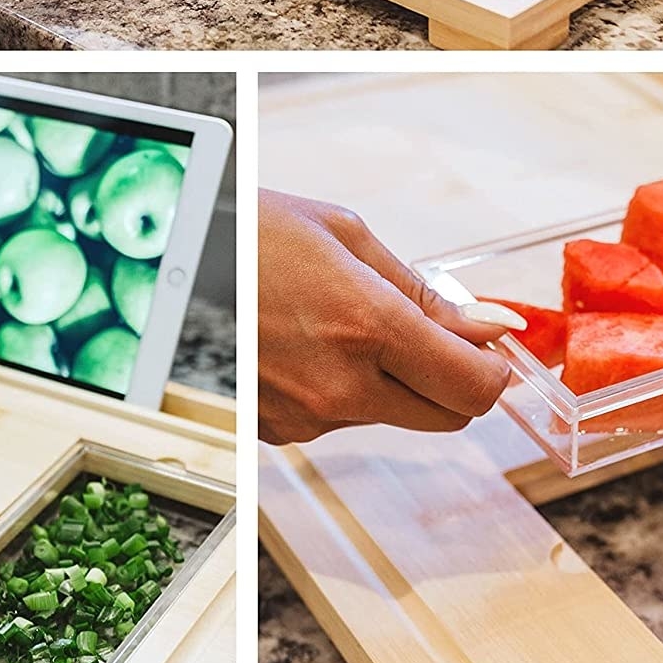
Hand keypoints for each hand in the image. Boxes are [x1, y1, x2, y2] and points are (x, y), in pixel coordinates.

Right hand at [258, 191, 518, 444]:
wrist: (170, 257)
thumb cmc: (255, 231)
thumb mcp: (347, 236)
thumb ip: (425, 293)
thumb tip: (487, 328)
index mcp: (366, 327)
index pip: (474, 390)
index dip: (493, 370)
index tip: (488, 347)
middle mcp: (338, 385)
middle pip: (447, 418)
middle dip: (454, 380)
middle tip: (435, 336)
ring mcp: (304, 417)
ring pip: (392, 417)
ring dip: (394, 381)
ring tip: (343, 323)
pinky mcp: (277, 431)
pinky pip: (340, 420)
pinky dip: (344, 389)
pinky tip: (311, 345)